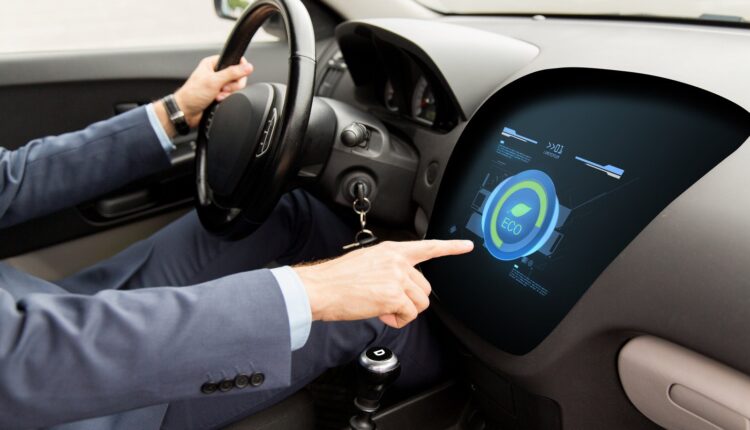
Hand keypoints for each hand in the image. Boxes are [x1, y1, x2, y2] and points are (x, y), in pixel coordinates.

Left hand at [152, 55, 253, 135]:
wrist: (186, 111)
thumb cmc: (192, 94)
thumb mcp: (214, 81)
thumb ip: (232, 73)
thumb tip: (248, 67)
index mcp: (212, 63)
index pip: (234, 60)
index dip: (239, 68)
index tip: (238, 76)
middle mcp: (216, 72)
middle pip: (237, 75)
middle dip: (232, 85)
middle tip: (223, 88)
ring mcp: (218, 84)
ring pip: (235, 87)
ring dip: (228, 93)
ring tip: (218, 95)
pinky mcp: (220, 94)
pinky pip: (231, 95)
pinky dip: (226, 98)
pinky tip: (218, 99)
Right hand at [294, 240, 473, 328]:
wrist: (321, 288)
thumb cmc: (337, 279)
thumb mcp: (366, 262)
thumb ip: (388, 269)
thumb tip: (399, 288)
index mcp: (391, 250)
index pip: (427, 247)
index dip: (450, 248)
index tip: (467, 246)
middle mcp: (397, 261)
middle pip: (425, 287)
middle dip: (411, 300)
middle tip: (389, 304)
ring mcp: (397, 278)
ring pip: (420, 303)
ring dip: (404, 311)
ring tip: (383, 309)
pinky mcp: (394, 296)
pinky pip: (409, 315)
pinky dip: (398, 320)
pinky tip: (382, 314)